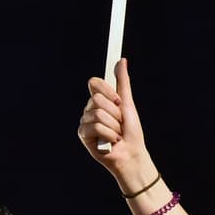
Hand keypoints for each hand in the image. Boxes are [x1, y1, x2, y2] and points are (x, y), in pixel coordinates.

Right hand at [78, 58, 149, 180]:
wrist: (132, 154)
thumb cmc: (132, 131)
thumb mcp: (128, 104)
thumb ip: (123, 82)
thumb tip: (122, 60)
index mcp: (100, 100)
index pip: (94, 83)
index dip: (107, 90)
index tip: (119, 101)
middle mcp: (90, 109)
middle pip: (96, 99)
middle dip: (114, 112)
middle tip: (120, 122)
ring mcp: (85, 121)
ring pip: (97, 113)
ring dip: (113, 125)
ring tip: (116, 134)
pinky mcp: (83, 134)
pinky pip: (94, 127)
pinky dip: (108, 134)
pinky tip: (111, 141)